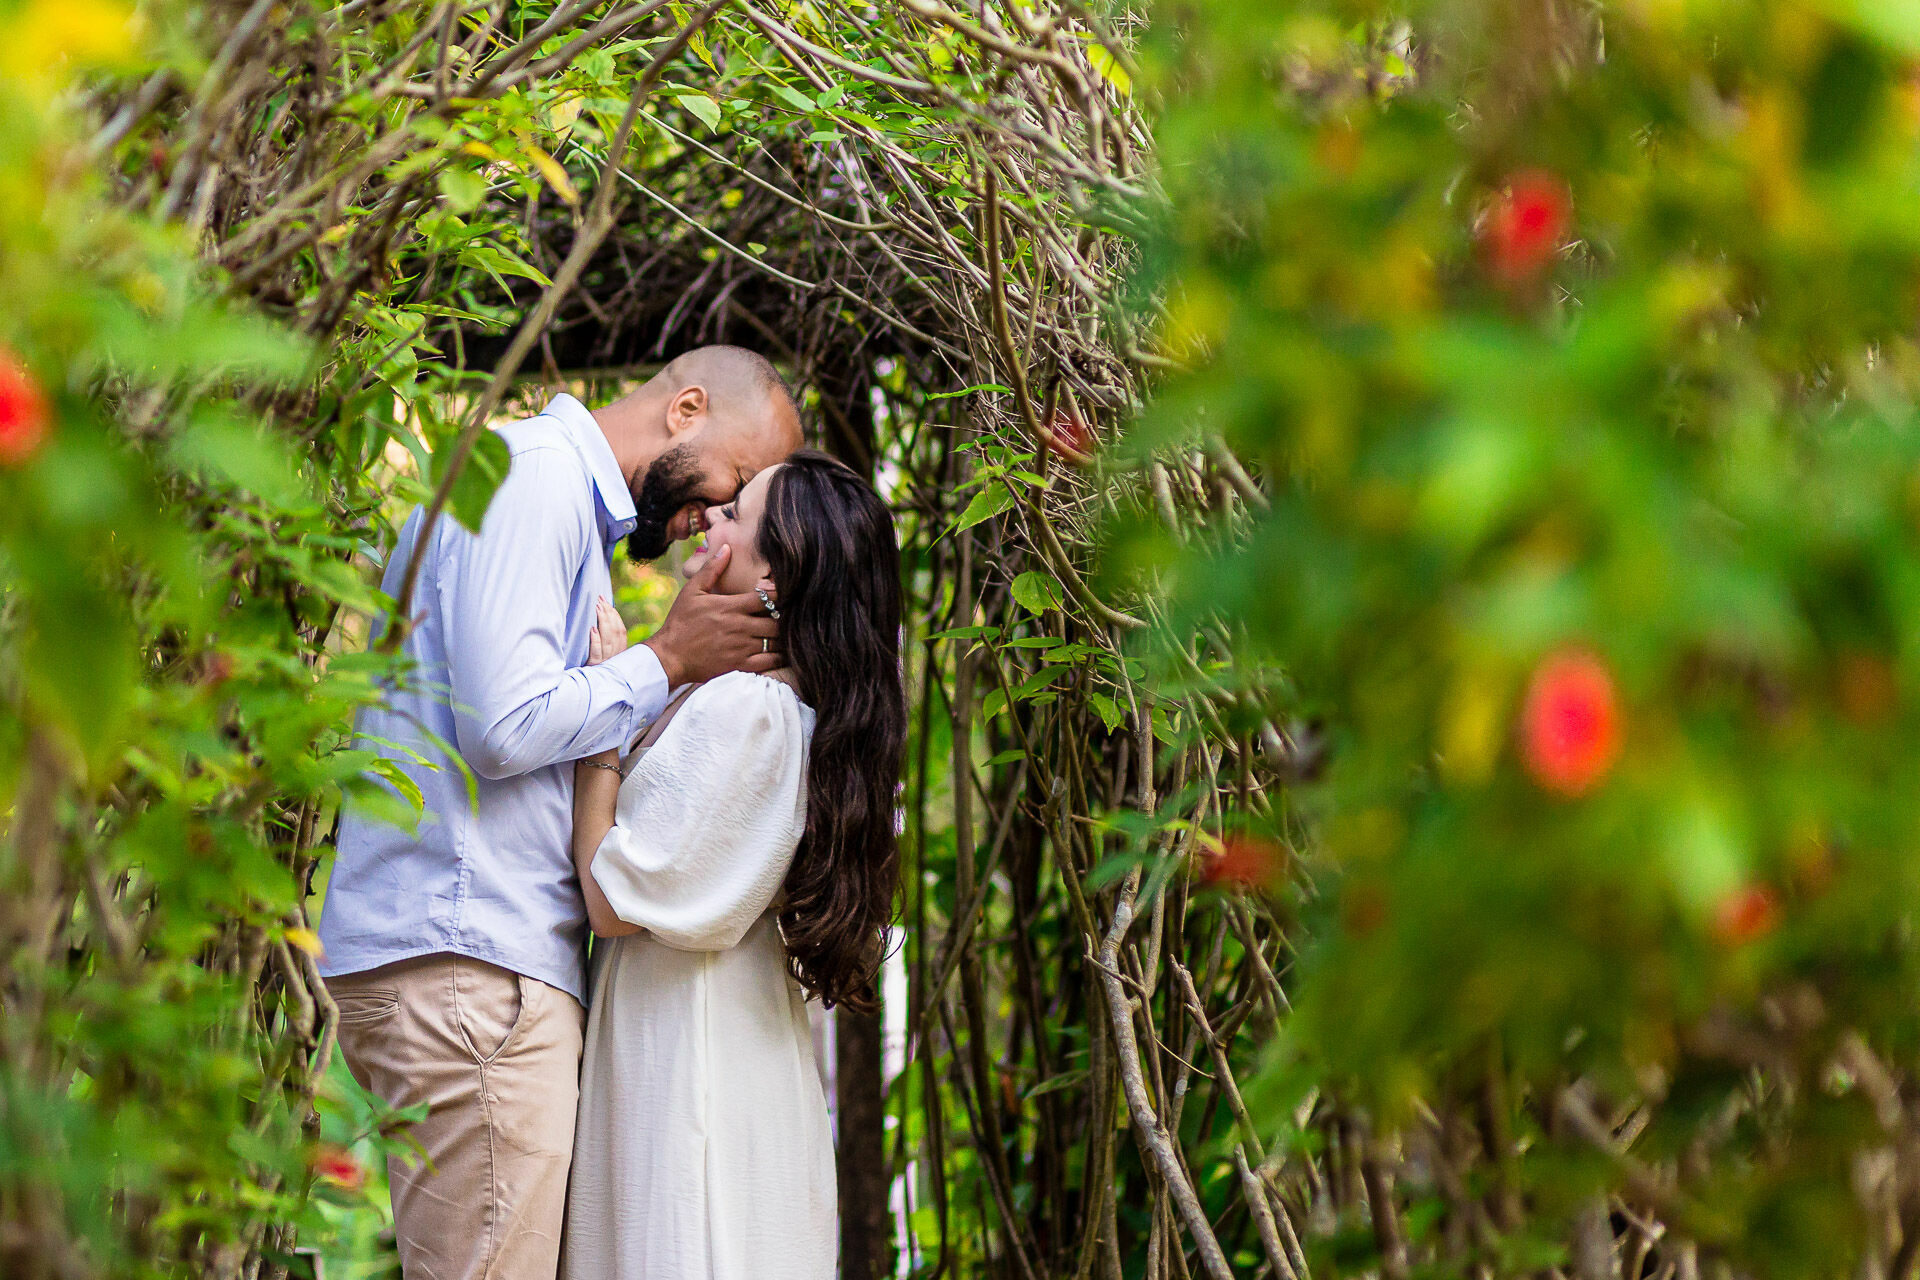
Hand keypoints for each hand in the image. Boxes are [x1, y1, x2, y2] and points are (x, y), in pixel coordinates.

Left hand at [587, 596, 628, 666]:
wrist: (589, 686)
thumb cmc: (595, 666)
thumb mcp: (605, 653)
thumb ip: (607, 639)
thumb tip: (603, 617)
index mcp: (620, 651)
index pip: (620, 630)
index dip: (614, 615)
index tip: (606, 601)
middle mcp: (615, 655)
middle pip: (615, 632)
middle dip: (608, 614)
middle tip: (600, 600)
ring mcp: (606, 661)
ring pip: (607, 639)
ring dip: (603, 622)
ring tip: (597, 608)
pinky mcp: (594, 666)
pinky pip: (596, 652)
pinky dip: (596, 640)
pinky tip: (592, 629)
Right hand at [643, 544, 781, 685]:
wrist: (669, 656)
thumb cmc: (680, 622)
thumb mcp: (692, 591)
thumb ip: (712, 569)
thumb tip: (727, 547)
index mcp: (730, 606)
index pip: (766, 597)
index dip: (778, 594)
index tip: (781, 594)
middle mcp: (739, 626)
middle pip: (776, 620)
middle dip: (783, 617)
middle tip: (785, 615)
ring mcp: (741, 647)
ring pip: (775, 641)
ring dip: (782, 636)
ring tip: (784, 632)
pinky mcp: (739, 664)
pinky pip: (768, 662)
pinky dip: (778, 657)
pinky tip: (780, 652)